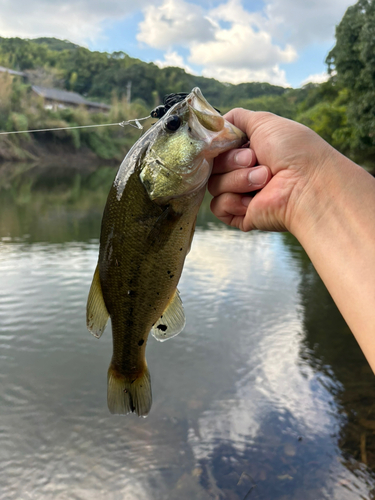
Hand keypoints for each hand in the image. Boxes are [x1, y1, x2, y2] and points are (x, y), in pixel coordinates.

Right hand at [209, 108, 335, 233]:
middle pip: (213, 165)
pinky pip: (217, 206)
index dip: (220, 144)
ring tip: (264, 179)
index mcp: (251, 151)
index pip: (218, 147)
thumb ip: (238, 118)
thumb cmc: (292, 151)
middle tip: (254, 159)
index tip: (230, 141)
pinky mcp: (241, 216)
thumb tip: (219, 121)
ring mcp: (243, 195)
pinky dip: (233, 201)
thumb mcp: (265, 122)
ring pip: (214, 184)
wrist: (307, 184)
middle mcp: (245, 172)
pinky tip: (253, 201)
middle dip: (231, 160)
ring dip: (237, 179)